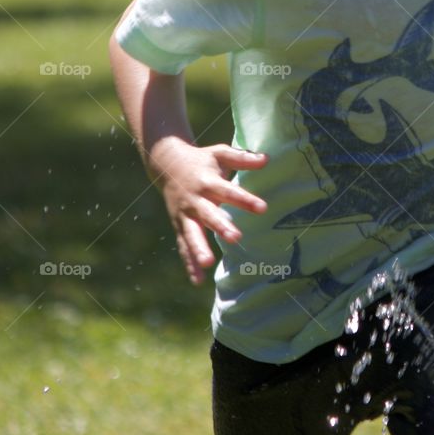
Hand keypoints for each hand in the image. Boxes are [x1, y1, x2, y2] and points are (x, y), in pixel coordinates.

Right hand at [148, 138, 267, 284]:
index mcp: (208, 182)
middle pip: (209, 215)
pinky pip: (184, 246)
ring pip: (191, 234)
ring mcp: (185, 215)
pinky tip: (198, 281)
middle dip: (221, 227)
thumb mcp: (220, 153)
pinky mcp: (179, 226)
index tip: (262, 208)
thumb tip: (266, 159)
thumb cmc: (201, 160)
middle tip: (236, 238)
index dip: (245, 200)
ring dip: (198, 249)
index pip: (229, 191)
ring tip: (209, 263)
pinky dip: (190, 264)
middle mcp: (195, 200)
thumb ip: (242, 157)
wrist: (166, 164)